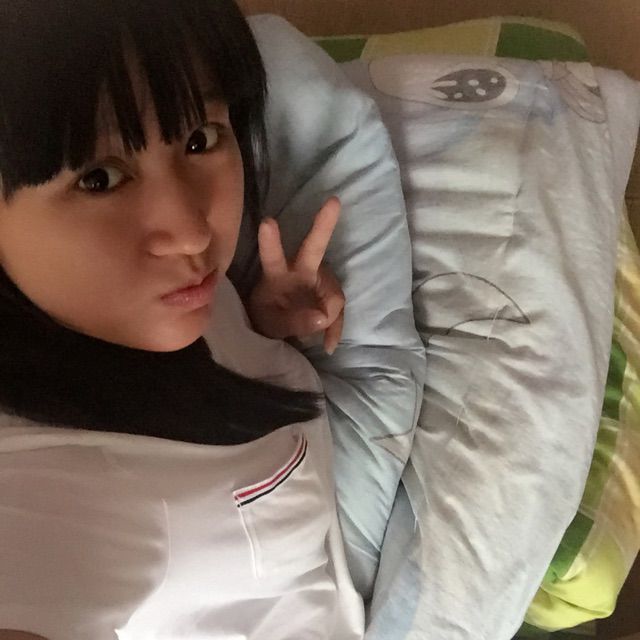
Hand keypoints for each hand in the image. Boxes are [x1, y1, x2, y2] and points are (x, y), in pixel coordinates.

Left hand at [247, 197, 344, 354]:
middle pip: (314, 247)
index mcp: (277, 274)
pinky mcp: (331, 293)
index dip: (271, 241)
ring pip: (333, 295)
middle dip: (324, 225)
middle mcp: (300, 270)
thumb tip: (321, 317)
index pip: (272, 257)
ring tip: (314, 340)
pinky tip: (328, 345)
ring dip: (327, 318)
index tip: (267, 222)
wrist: (279, 326)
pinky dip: (334, 329)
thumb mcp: (273, 326)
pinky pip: (338, 311)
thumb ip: (293, 322)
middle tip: (334, 202)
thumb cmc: (270, 317)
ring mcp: (319, 279)